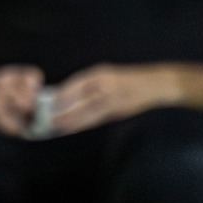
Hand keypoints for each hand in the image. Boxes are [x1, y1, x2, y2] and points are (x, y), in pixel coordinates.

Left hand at [46, 64, 179, 134]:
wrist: (154, 84)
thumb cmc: (125, 79)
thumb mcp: (105, 75)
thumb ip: (86, 84)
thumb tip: (62, 95)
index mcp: (101, 74)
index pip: (78, 84)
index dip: (63, 94)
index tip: (49, 102)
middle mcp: (107, 86)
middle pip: (82, 101)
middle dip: (65, 111)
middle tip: (48, 120)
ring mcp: (114, 100)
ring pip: (90, 113)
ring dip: (73, 121)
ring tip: (57, 127)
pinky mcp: (119, 112)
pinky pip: (98, 119)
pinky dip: (85, 124)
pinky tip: (74, 128)